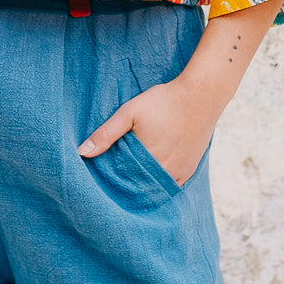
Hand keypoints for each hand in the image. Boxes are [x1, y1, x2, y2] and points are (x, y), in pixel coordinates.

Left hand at [77, 75, 220, 186]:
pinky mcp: (189, 170)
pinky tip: (149, 175)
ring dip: (142, 185)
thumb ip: (106, 133)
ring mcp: (179, 173)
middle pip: (139, 187)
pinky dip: (159, 183)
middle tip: (113, 179)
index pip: (122, 182)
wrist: (201, 95)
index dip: (110, 181)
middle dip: (125, 185)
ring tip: (129, 177)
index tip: (100, 178)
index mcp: (147, 161)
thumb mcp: (130, 112)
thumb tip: (82, 152)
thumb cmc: (164, 101)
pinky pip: (170, 185)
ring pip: (155, 188)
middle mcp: (164, 172)